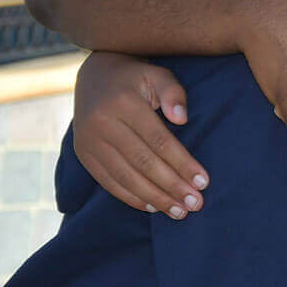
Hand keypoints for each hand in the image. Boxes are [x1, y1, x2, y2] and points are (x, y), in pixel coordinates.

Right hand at [72, 51, 207, 216]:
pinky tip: (153, 206)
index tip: (203, 182)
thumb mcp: (157, 74)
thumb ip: (173, 92)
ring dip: (154, 198)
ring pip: (125, 177)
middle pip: (143, 163)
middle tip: (195, 204)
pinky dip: (131, 197)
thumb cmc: (136, 77)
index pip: (159, 141)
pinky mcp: (83, 155)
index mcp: (124, 104)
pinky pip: (108, 181)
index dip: (182, 164)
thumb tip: (182, 119)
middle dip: (172, 187)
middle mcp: (102, 124)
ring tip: (179, 212)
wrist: (94, 75)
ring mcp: (89, 142)